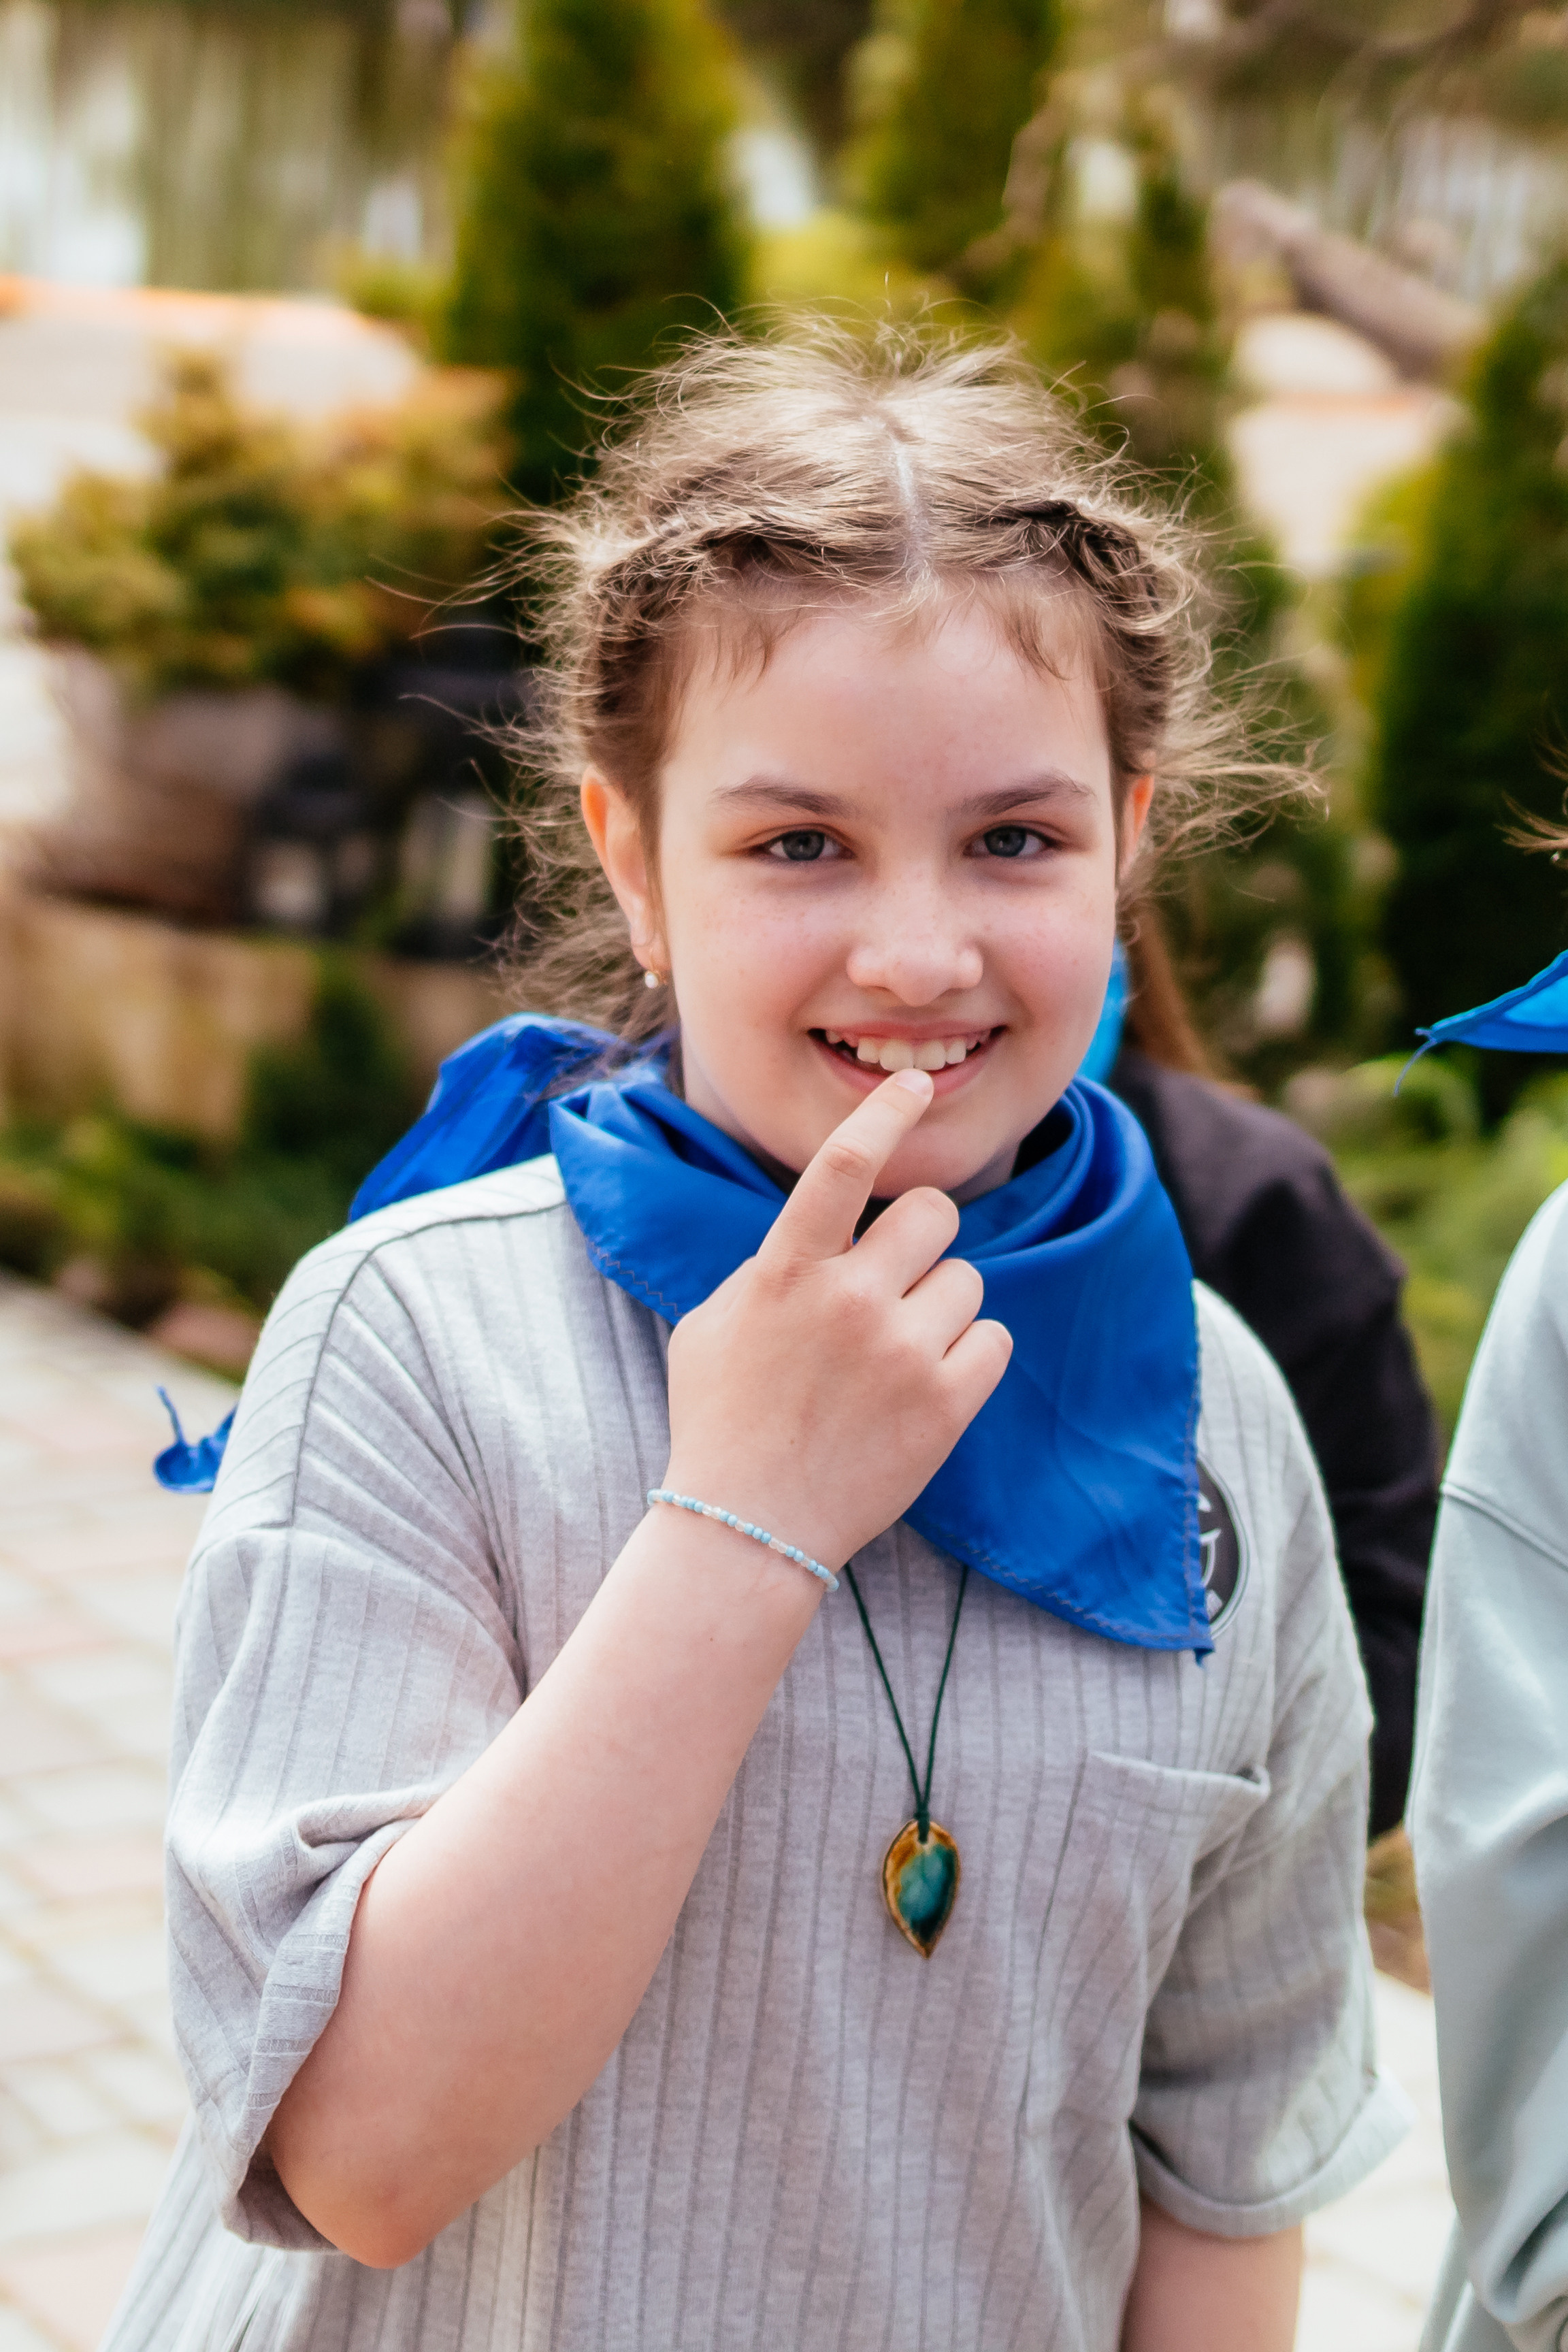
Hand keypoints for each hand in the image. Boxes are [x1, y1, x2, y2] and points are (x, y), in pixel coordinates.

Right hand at [662, 1069, 1012, 1571]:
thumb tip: (826, 1229)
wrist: (747, 1528)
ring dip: (942, 1305)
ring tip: (898, 1352)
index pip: (844, 1164)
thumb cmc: (721, 1420)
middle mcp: (849, 1301)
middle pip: (934, 1214)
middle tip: (897, 1277)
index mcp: (786, 1272)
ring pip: (967, 1280)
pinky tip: (926, 1383)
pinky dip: (969, 1355)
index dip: (886, 1113)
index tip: (915, 1084)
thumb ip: (771, 1265)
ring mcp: (902, 1354)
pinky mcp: (946, 1405)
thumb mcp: (715, 1322)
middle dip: (922, 1237)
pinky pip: (994, 1339)